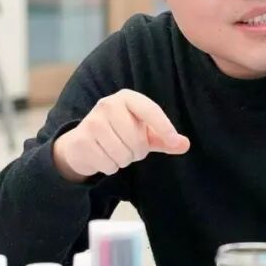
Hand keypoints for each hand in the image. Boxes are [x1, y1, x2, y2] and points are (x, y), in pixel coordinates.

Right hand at [53, 89, 189, 181]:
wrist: (82, 142)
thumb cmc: (119, 133)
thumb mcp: (144, 133)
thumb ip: (164, 138)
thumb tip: (184, 144)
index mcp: (127, 98)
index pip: (150, 110)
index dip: (163, 126)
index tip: (174, 140)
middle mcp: (108, 105)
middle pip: (136, 139)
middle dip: (137, 151)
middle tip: (130, 147)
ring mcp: (92, 122)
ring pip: (122, 154)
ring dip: (124, 160)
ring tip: (116, 151)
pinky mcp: (81, 141)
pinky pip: (108, 164)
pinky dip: (110, 167)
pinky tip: (103, 156)